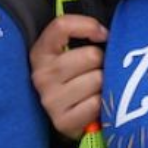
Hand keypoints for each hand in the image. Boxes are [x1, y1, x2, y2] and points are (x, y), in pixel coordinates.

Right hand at [31, 15, 108, 139]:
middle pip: (91, 55)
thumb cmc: (75, 78)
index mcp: (40, 53)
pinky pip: (98, 103)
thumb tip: (106, 33)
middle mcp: (41, 75)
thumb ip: (82, 36)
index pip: (62, 26)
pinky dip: (103, 103)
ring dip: (105, 83)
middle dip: (103, 62)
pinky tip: (96, 104)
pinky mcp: (63, 121)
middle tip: (99, 70)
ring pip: (98, 79)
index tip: (103, 35)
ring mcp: (50, 100)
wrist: (68, 118)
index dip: (89, 26)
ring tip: (97, 88)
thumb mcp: (70, 53)